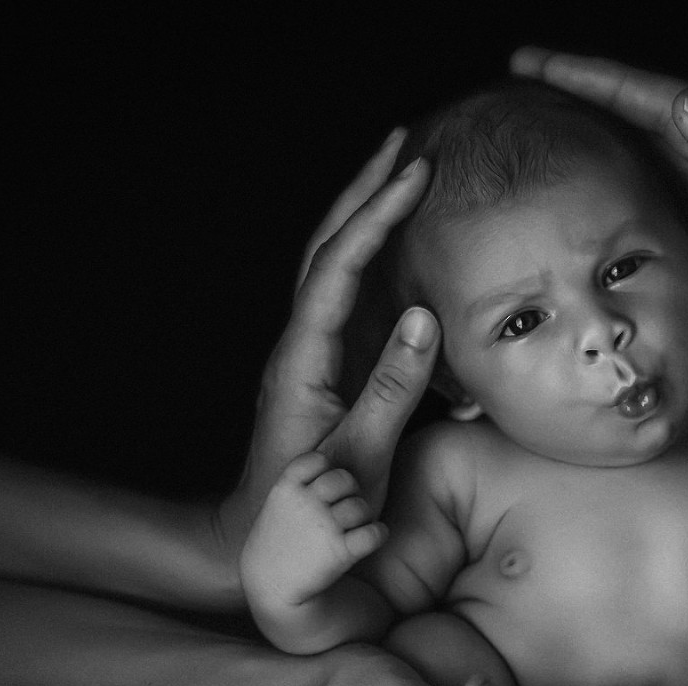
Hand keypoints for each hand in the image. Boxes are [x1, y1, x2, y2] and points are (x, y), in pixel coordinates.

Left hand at [215, 129, 438, 573]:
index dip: (375, 217)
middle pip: (328, 248)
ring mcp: (312, 354)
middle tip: (407, 144)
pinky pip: (352, 300)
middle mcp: (300, 345)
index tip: (414, 175)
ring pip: (336, 268)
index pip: (338, 267)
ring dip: (368, 217)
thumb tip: (424, 317)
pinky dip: (376, 260)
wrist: (263, 540)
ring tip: (405, 175)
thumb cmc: (312, 508)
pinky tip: (403, 245)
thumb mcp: (359, 454)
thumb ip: (392, 387)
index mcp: (302, 359)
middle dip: (365, 192)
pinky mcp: (329, 370)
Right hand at [240, 455, 384, 612]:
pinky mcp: (342, 552)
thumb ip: (295, 489)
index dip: (328, 468)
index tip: (327, 485)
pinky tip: (372, 538)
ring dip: (364, 516)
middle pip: (344, 479)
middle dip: (351, 491)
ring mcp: (325, 526)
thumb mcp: (273, 511)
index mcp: (286, 489)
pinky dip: (378, 534)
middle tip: (347, 506)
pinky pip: (374, 533)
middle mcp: (306, 503)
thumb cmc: (273, 548)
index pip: (317, 460)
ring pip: (361, 506)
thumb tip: (323, 466)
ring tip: (356, 527)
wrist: (270, 589)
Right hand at [510, 48, 687, 466]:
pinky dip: (605, 219)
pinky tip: (572, 225)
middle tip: (518, 88)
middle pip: (649, 131)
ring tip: (532, 141)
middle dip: (585, 103)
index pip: (673, 108)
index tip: (540, 67)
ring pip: (644, 179)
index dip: (605, 82)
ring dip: (589, 154)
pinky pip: (647, 239)